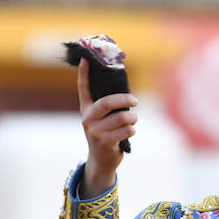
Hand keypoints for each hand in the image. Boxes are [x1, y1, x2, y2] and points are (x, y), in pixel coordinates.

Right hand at [77, 57, 136, 198]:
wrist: (101, 160)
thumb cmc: (106, 133)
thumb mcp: (102, 119)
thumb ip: (108, 105)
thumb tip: (126, 89)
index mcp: (87, 109)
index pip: (83, 88)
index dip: (84, 73)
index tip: (86, 58)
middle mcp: (88, 118)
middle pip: (107, 103)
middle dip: (124, 100)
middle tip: (135, 101)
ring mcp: (95, 131)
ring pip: (121, 118)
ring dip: (132, 118)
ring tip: (132, 121)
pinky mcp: (104, 142)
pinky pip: (125, 130)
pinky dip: (132, 130)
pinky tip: (129, 132)